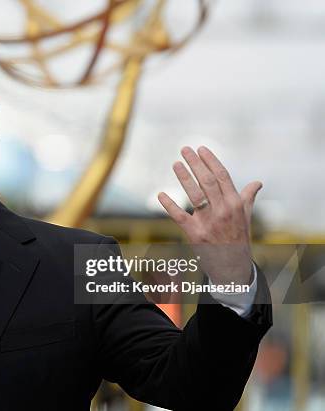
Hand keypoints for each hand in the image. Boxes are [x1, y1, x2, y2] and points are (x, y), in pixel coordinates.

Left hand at [157, 146, 261, 285]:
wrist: (233, 268)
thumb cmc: (238, 240)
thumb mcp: (246, 218)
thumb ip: (248, 198)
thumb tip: (257, 182)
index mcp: (236, 204)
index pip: (223, 176)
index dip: (211, 161)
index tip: (201, 148)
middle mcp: (224, 211)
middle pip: (208, 181)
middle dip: (196, 163)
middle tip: (185, 149)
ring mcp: (209, 222)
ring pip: (195, 195)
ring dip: (184, 177)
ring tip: (176, 164)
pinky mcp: (195, 234)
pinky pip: (179, 216)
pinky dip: (169, 205)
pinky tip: (160, 194)